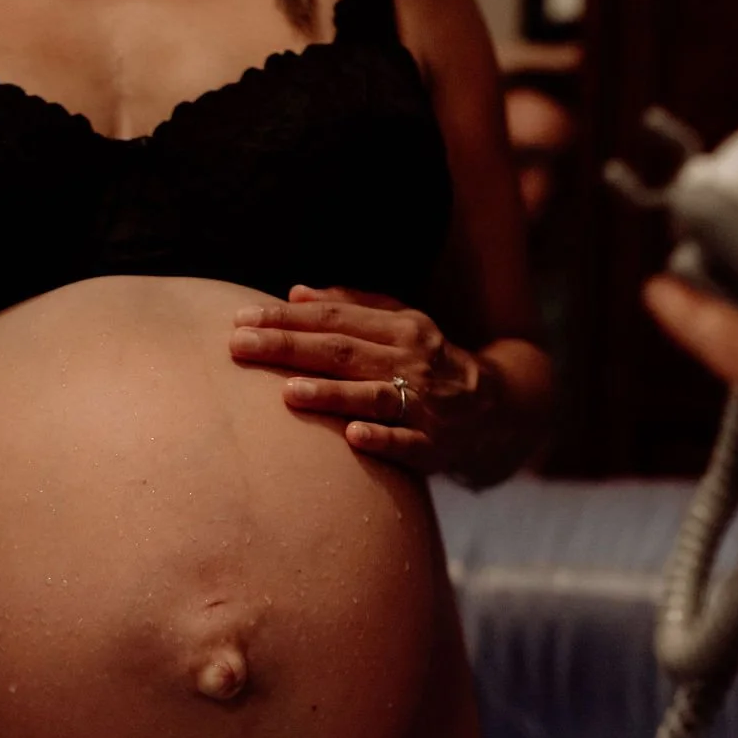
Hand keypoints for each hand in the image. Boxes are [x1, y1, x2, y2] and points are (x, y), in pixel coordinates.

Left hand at [229, 286, 498, 474]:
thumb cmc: (428, 362)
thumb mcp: (399, 325)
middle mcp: (411, 360)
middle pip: (342, 351)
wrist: (497, 408)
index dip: (286, 318)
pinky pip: (407, 442)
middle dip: (288, 348)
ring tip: (289, 393)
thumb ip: (350, 306)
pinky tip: (353, 436)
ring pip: (372, 395)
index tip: (241, 320)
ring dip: (331, 394)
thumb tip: (294, 293)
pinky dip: (382, 438)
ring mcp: (423, 403)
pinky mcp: (434, 445)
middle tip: (240, 346)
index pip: (334, 317)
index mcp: (399, 327)